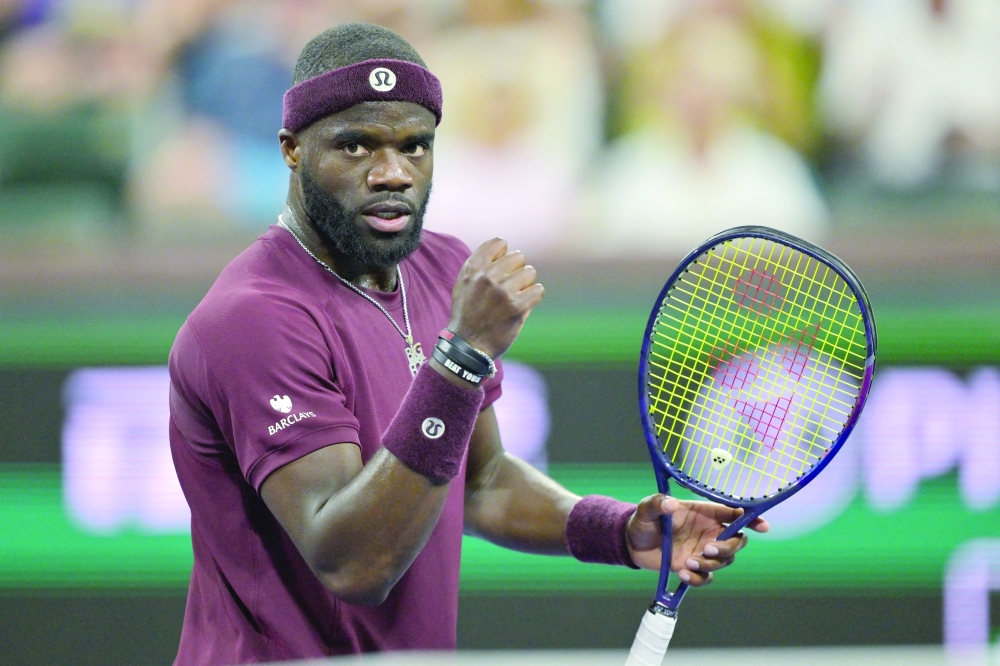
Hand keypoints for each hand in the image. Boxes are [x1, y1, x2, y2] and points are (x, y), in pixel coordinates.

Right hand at [447, 238, 543, 358]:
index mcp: (473, 267)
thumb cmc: (468, 313)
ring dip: (526, 285)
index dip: (504, 256)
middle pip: (519, 257)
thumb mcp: (465, 283)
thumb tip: (507, 252)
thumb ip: (481, 265)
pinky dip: (534, 298)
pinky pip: (538, 290)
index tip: (501, 270)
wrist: (467, 345)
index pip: (499, 243)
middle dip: (517, 271)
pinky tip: (523, 305)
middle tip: (510, 288)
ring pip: (530, 272)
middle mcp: (486, 275)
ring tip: (515, 298)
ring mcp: (501, 290)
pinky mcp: (516, 306)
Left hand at [626, 494, 769, 586]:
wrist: (632, 542)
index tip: (762, 526)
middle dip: (728, 547)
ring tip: (689, 563)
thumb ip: (658, 503)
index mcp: (704, 513)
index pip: (734, 514)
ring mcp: (702, 551)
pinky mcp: (693, 567)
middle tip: (708, 549)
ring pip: (724, 561)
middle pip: (736, 542)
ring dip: (711, 564)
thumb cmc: (644, 520)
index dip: (751, 519)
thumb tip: (671, 504)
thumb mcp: (648, 508)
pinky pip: (707, 578)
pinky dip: (698, 579)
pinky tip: (682, 574)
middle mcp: (708, 532)